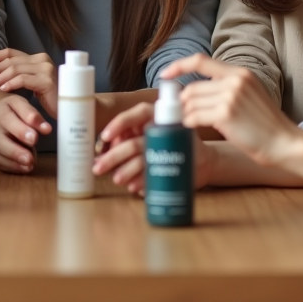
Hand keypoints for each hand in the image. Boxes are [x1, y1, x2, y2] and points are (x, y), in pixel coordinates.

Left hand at [0, 49, 56, 117]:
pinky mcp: (47, 81)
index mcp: (38, 58)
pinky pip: (23, 80)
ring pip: (16, 69)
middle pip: (13, 60)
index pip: (13, 52)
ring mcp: (46, 69)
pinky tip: (3, 88)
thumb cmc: (48, 98)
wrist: (65, 108)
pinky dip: (11, 83)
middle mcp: (43, 60)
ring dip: (1, 76)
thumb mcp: (32, 82)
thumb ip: (20, 74)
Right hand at [0, 95, 50, 173]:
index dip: (21, 130)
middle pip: (0, 139)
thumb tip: (46, 129)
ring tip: (29, 163)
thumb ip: (34, 115)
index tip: (35, 138)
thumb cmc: (16, 112)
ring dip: (14, 160)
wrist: (3, 118)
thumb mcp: (25, 105)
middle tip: (29, 157)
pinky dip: (12, 167)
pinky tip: (25, 168)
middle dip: (15, 150)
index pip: (8, 119)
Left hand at [93, 102, 212, 194]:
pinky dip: (142, 182)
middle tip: (98, 168)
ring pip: (143, 160)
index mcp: (157, 115)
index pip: (136, 114)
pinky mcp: (180, 165)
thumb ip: (131, 135)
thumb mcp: (152, 132)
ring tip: (117, 179)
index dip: (118, 124)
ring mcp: (174, 147)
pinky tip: (135, 188)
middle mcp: (165, 128)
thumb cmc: (169, 144)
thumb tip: (103, 150)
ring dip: (126, 172)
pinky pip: (155, 175)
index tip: (104, 137)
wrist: (205, 160)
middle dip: (113, 157)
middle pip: (134, 144)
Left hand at [162, 55, 302, 167]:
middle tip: (181, 116)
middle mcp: (235, 80)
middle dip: (182, 104)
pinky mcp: (226, 114)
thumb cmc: (265, 125)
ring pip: (191, 104)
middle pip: (192, 88)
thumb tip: (193, 93)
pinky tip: (193, 130)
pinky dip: (189, 124)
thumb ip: (227, 87)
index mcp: (240, 73)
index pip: (200, 60)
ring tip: (190, 125)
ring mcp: (230, 96)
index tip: (164, 74)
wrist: (284, 143)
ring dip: (186, 116)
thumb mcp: (250, 95)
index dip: (178, 66)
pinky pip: (194, 117)